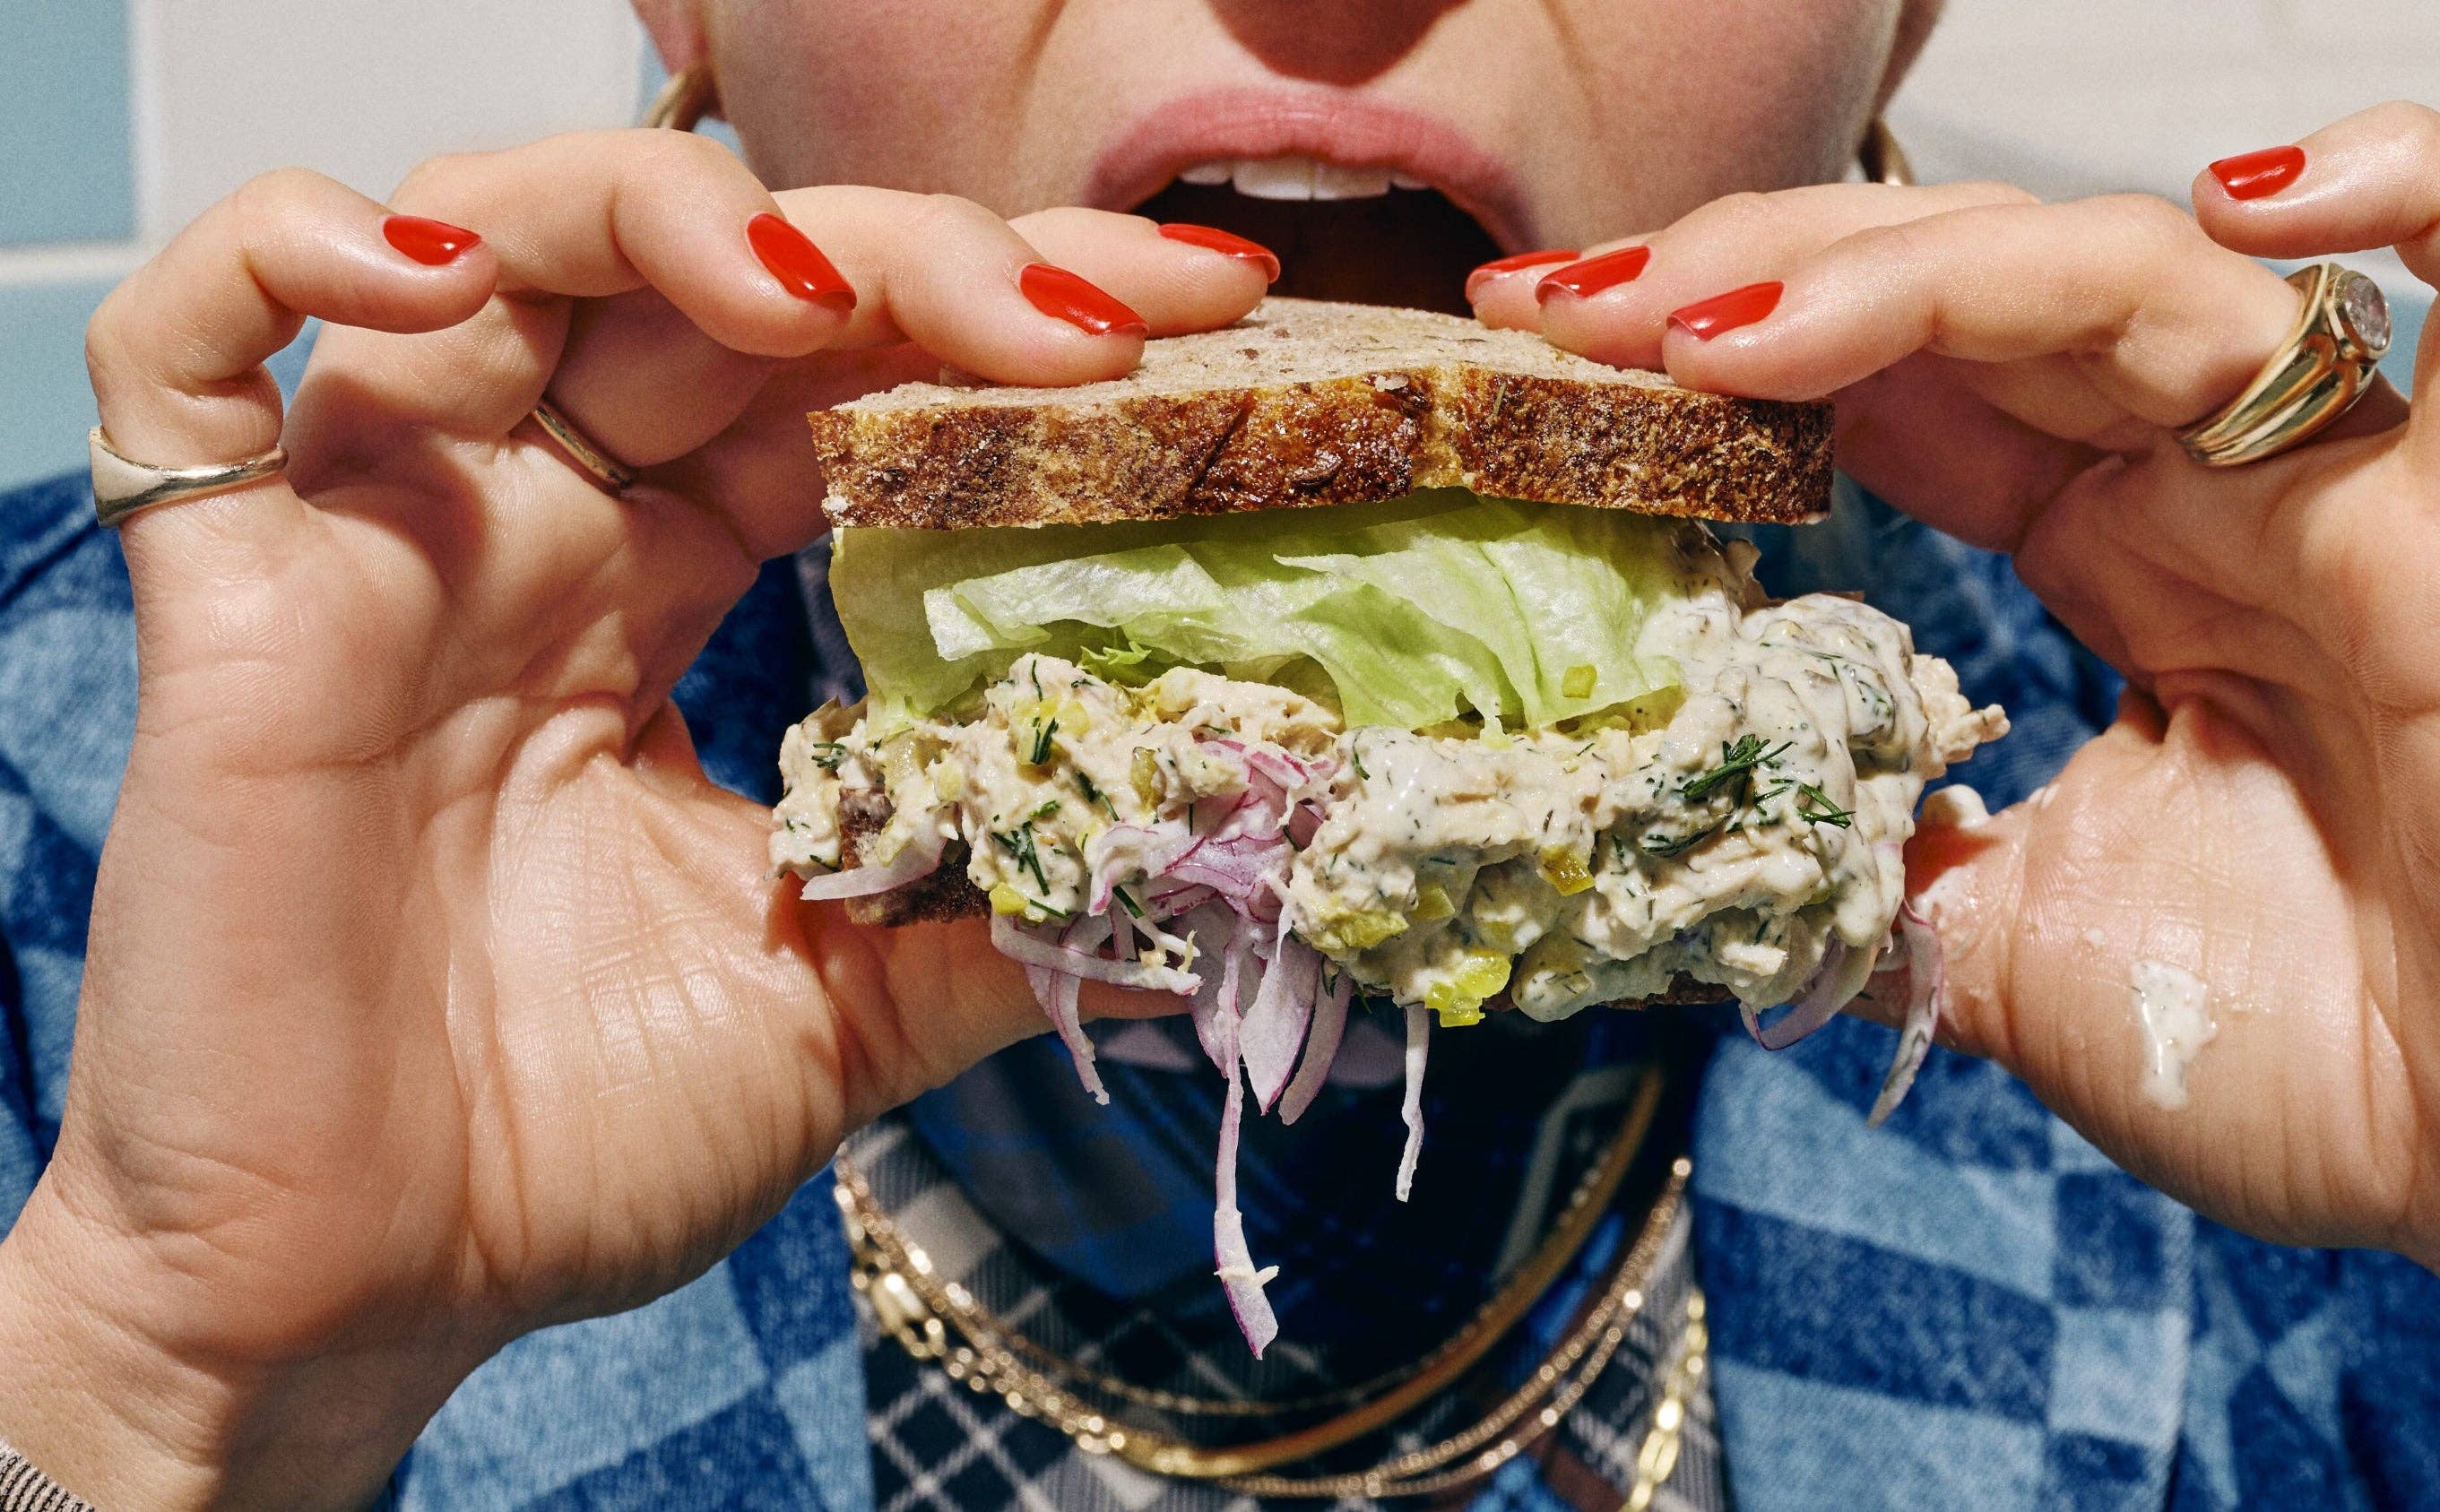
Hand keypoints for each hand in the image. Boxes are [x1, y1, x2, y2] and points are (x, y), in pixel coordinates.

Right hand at [0, 131, 1269, 1509]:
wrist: (364, 1304)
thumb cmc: (573, 1147)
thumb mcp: (845, 1005)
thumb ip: (1010, 914)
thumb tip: (1232, 890)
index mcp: (667, 592)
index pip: (843, 385)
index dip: (1003, 330)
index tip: (1198, 329)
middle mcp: (534, 530)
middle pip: (710, 286)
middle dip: (917, 259)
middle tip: (1097, 314)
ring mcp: (379, 540)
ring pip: (490, 244)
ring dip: (669, 214)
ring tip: (827, 296)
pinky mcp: (231, 593)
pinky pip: (190, 350)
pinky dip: (290, 252)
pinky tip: (435, 275)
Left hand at [1474, 102, 2439, 1410]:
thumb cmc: (2298, 1056)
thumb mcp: (1995, 946)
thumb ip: (1866, 854)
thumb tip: (1700, 825)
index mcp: (2100, 556)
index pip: (1892, 379)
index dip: (1726, 341)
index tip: (1548, 348)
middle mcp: (2206, 492)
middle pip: (1973, 289)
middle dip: (1761, 274)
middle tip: (1582, 308)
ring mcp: (2343, 492)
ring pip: (2145, 270)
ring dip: (1927, 266)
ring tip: (1742, 322)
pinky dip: (2411, 199)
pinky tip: (2246, 193)